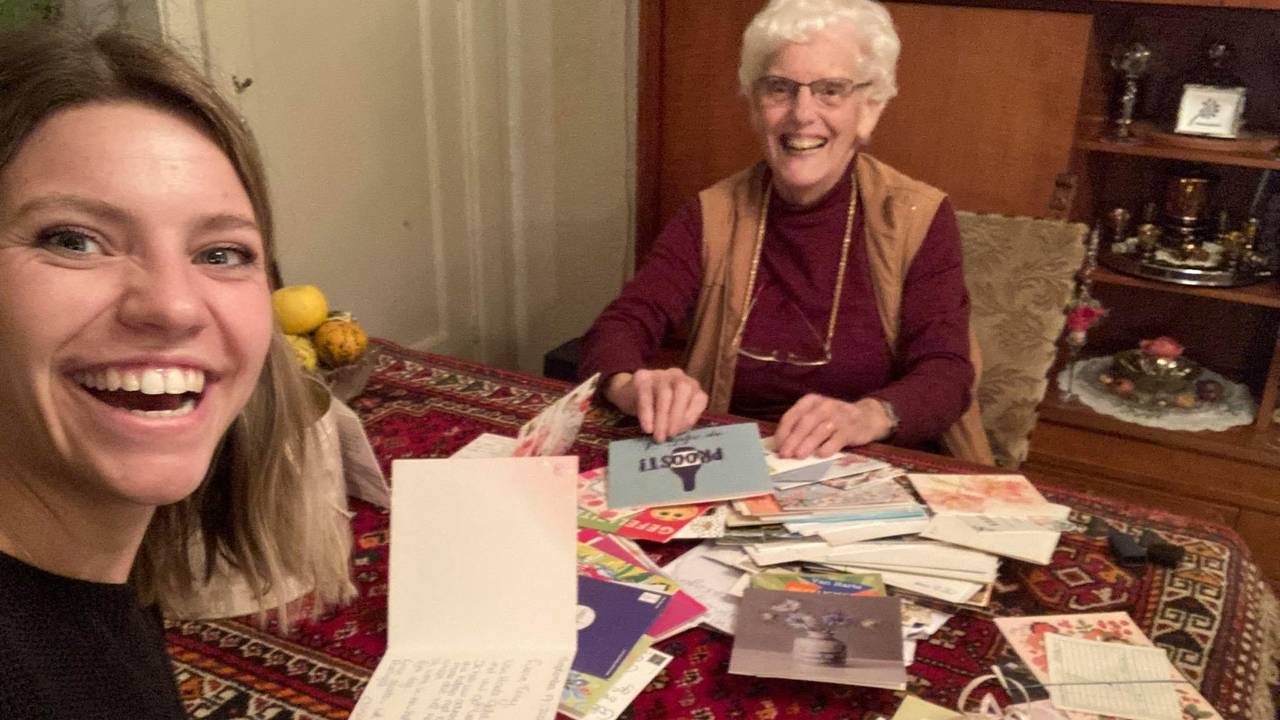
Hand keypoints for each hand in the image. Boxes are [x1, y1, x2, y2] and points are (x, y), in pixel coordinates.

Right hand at [604, 368, 707, 442]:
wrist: (630, 395)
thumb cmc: (656, 409)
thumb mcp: (672, 416)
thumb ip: (679, 423)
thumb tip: (677, 435)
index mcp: (691, 386)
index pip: (699, 398)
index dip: (692, 416)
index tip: (681, 432)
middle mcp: (678, 376)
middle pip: (682, 390)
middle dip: (677, 415)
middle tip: (670, 435)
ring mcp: (660, 374)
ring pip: (664, 393)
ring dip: (662, 418)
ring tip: (658, 436)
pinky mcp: (642, 377)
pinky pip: (645, 395)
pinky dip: (647, 414)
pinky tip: (647, 428)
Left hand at [774, 394, 893, 458]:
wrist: (867, 417)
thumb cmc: (834, 419)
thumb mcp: (816, 415)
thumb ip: (801, 426)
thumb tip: (782, 446)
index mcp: (811, 401)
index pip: (792, 415)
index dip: (783, 432)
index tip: (777, 446)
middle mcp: (824, 406)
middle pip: (805, 422)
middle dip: (793, 439)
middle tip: (785, 454)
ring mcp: (839, 417)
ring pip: (820, 430)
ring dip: (807, 444)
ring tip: (798, 456)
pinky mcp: (850, 429)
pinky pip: (837, 439)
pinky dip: (828, 447)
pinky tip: (820, 455)